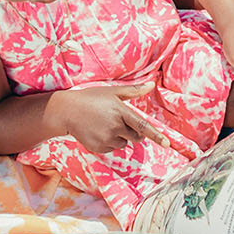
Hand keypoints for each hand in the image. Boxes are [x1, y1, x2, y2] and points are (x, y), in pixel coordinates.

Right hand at [56, 83, 174, 153]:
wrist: (66, 111)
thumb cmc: (91, 98)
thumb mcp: (112, 92)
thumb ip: (133, 91)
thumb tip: (151, 84)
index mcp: (120, 111)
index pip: (142, 125)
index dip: (156, 135)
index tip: (167, 144)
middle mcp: (115, 126)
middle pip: (135, 136)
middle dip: (133, 131)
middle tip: (119, 122)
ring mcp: (106, 138)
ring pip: (124, 143)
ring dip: (119, 137)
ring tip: (104, 125)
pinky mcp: (99, 147)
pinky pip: (112, 148)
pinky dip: (109, 142)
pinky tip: (98, 132)